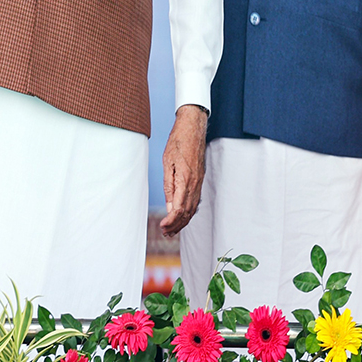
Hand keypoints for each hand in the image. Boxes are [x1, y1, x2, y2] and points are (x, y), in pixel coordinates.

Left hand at [160, 104, 207, 236]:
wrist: (193, 128)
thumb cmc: (178, 141)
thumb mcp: (168, 162)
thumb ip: (169, 185)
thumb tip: (169, 206)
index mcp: (185, 179)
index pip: (178, 208)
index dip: (170, 221)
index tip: (162, 227)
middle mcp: (195, 183)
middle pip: (186, 212)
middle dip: (176, 225)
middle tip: (165, 233)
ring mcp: (199, 182)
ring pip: (192, 208)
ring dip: (182, 221)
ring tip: (172, 230)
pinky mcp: (199, 179)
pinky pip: (195, 201)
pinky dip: (188, 212)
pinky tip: (182, 216)